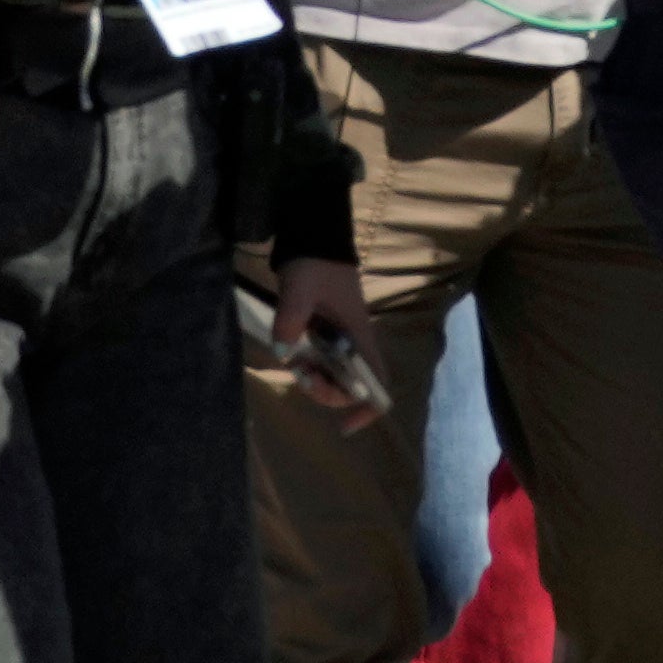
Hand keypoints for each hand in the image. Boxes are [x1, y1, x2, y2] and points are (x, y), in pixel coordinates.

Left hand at [262, 254, 390, 431]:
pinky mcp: (327, 332)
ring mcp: (341, 338)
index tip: (344, 425)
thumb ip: (291, 318)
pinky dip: (311, 368)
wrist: (314, 237)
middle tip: (302, 376)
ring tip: (295, 364)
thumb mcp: (300, 288)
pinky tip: (293, 354)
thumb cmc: (315, 263)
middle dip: (328, 393)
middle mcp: (355, 342)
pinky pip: (324, 362)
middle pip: (353, 386)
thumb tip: (284, 352)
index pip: (378, 381)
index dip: (368, 408)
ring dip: (317, 381)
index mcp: (359, 335)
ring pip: (337, 376)